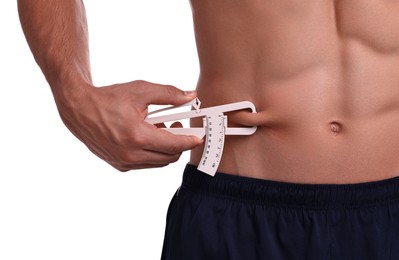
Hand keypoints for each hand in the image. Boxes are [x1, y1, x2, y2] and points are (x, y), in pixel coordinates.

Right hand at [57, 80, 201, 170]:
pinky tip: (147, 136)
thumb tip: (191, 96)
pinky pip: (146, 164)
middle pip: (169, 157)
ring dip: (166, 148)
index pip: (174, 145)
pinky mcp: (119, 165)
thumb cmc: (109, 98)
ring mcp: (124, 163)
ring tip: (160, 128)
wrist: (79, 109)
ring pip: (159, 163)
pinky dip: (153, 153)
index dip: (190, 140)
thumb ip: (169, 94)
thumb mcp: (141, 91)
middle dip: (179, 143)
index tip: (200, 135)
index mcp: (137, 136)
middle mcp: (131, 154)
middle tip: (176, 124)